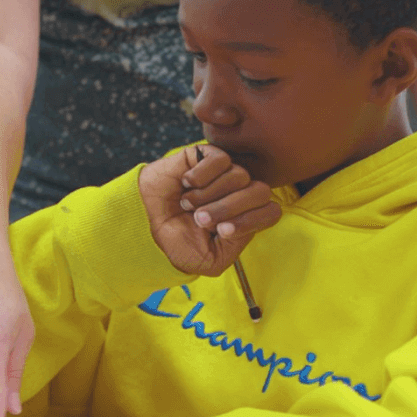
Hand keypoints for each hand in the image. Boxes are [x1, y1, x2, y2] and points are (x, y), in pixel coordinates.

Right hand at [138, 145, 281, 275]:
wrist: (146, 223)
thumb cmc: (179, 242)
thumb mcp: (211, 260)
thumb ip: (235, 247)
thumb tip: (244, 220)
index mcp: (246, 217)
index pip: (271, 211)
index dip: (251, 221)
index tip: (222, 231)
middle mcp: (240, 193)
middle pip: (259, 192)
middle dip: (229, 208)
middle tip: (200, 219)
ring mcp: (225, 173)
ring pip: (239, 176)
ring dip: (210, 194)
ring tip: (188, 203)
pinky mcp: (207, 156)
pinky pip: (220, 160)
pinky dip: (202, 175)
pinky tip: (186, 183)